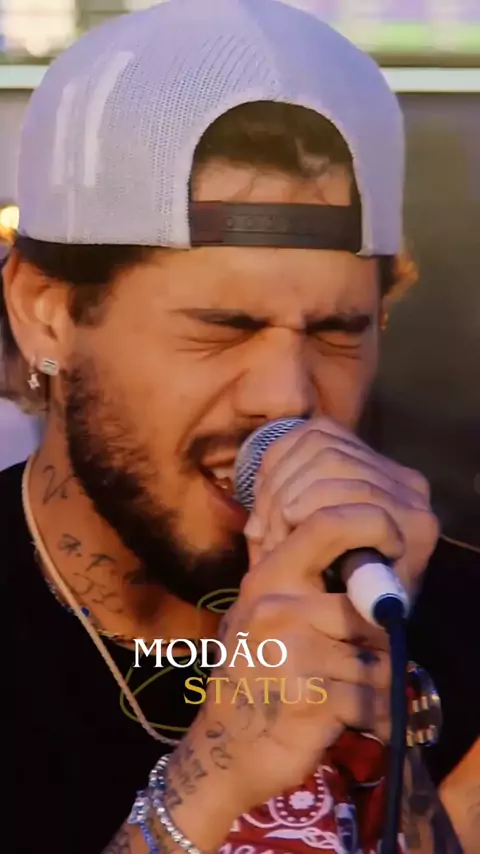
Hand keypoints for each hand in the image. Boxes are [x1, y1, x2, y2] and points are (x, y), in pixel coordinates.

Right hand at [167, 418, 438, 823]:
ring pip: (376, 659)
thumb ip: (301, 580)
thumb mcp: (264, 613)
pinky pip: (372, 699)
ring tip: (342, 694)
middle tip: (351, 663)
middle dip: (373, 642)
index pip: (326, 524)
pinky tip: (350, 719)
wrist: (224, 748)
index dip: (371, 524)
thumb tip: (362, 551)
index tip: (392, 542)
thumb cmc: (255, 674)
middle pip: (367, 610)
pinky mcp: (309, 696)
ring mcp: (290, 651)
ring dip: (373, 684)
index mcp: (269, 576)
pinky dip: (374, 717)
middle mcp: (276, 605)